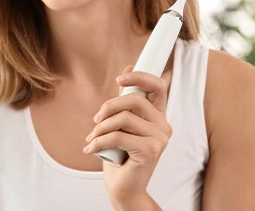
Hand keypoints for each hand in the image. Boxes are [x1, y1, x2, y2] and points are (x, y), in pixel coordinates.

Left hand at [83, 66, 170, 206]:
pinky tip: (91, 149)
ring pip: (123, 118)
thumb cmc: (120, 155)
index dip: (140, 77)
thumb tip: (127, 67)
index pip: (158, 86)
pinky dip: (99, 141)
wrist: (123, 188)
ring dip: (101, 127)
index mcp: (158, 116)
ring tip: (92, 138)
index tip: (120, 78)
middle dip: (108, 107)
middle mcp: (164, 126)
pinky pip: (118, 136)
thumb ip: (125, 99)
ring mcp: (160, 139)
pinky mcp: (150, 152)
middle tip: (96, 120)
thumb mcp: (121, 123)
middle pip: (134, 99)